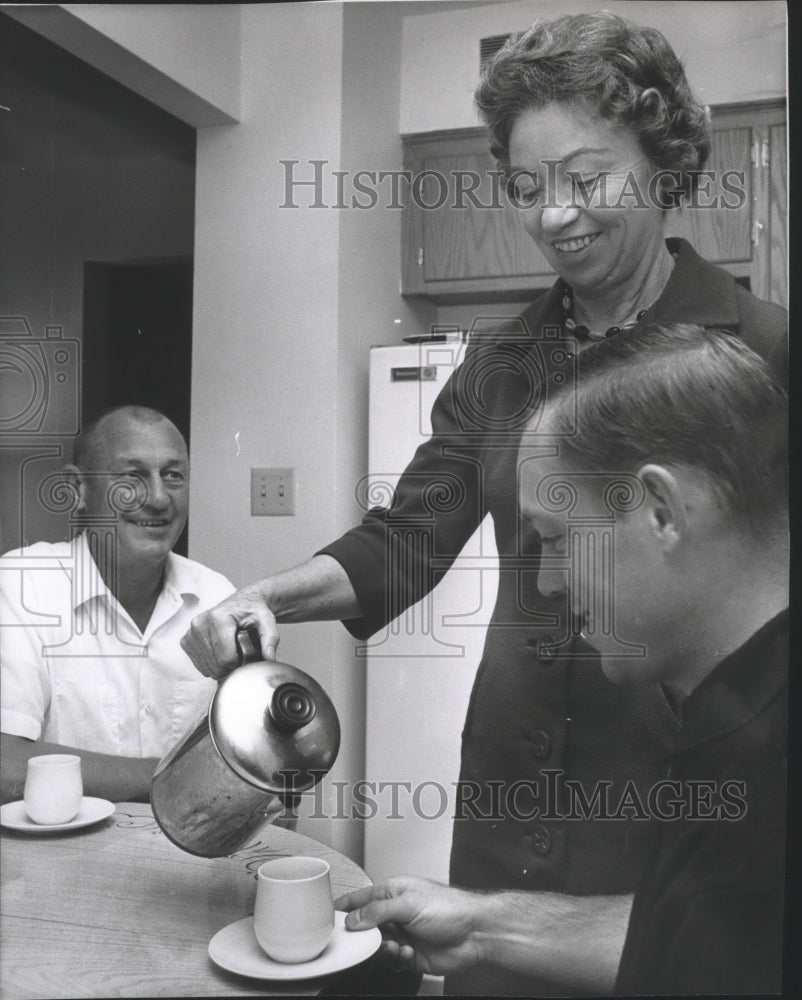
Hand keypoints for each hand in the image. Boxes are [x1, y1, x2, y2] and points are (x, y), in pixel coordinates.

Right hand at [180, 582, 278, 678]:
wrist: (242, 602)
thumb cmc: (253, 611)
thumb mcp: (266, 621)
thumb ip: (270, 639)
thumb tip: (270, 658)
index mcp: (218, 618)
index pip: (226, 659)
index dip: (240, 663)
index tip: (247, 655)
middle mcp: (200, 624)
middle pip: (216, 665)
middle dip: (232, 666)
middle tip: (241, 653)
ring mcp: (190, 633)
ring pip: (207, 668)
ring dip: (222, 666)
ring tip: (231, 650)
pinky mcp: (186, 640)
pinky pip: (200, 665)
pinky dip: (212, 664)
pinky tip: (221, 651)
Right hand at [336, 876, 484, 975]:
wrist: (475, 933)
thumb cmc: (449, 908)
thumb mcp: (408, 903)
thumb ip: (377, 912)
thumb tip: (354, 920)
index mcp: (393, 892)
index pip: (361, 898)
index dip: (345, 907)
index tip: (328, 915)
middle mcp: (396, 913)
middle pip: (366, 927)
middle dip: (364, 936)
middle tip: (365, 941)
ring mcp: (403, 934)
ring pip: (377, 947)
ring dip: (383, 949)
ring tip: (395, 946)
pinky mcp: (410, 955)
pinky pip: (391, 961)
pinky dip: (396, 960)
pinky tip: (407, 953)